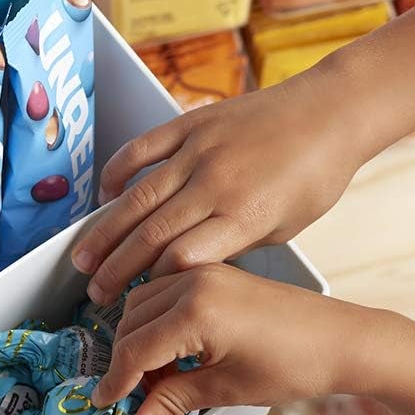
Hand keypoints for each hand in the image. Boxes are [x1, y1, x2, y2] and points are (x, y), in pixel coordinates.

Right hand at [70, 74, 361, 304]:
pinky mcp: (193, 123)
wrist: (331, 112)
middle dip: (118, 271)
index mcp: (244, 217)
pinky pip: (143, 149)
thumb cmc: (316, 175)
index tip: (139, 302)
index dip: (154, 285)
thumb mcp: (286, 228)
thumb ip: (237, 245)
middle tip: (96, 295)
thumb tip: (193, 266)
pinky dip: (118, 172)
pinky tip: (104, 196)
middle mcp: (217, 184)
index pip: (182, 260)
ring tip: (83, 261)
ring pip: (137, 198)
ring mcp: (200, 150)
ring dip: (105, 233)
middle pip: (151, 235)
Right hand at [91, 265, 383, 414]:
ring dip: (139, 338)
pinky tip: (174, 352)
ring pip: (145, 302)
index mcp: (195, 310)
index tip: (106, 403)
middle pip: (131, 320)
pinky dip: (159, 320)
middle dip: (125, 361)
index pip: (133, 348)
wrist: (343, 340)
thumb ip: (174, 402)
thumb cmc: (297, 363)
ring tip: (155, 379)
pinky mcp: (221, 275)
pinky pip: (169, 292)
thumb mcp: (228, 390)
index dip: (115, 381)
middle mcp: (196, 282)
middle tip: (132, 399)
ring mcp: (208, 274)